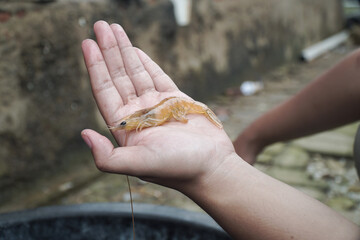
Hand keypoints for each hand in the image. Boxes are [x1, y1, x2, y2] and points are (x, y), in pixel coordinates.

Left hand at [81, 21, 234, 190]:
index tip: (88, 44)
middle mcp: (138, 114)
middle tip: (100, 26)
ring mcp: (156, 106)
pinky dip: (146, 62)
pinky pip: (156, 76)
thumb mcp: (140, 164)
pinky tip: (135, 50)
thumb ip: (108, 156)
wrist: (212, 166)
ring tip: (114, 29)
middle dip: (109, 51)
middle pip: (118, 76)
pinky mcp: (174, 100)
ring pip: (136, 72)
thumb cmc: (177, 167)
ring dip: (125, 51)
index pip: (105, 91)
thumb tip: (83, 134)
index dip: (95, 67)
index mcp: (126, 127)